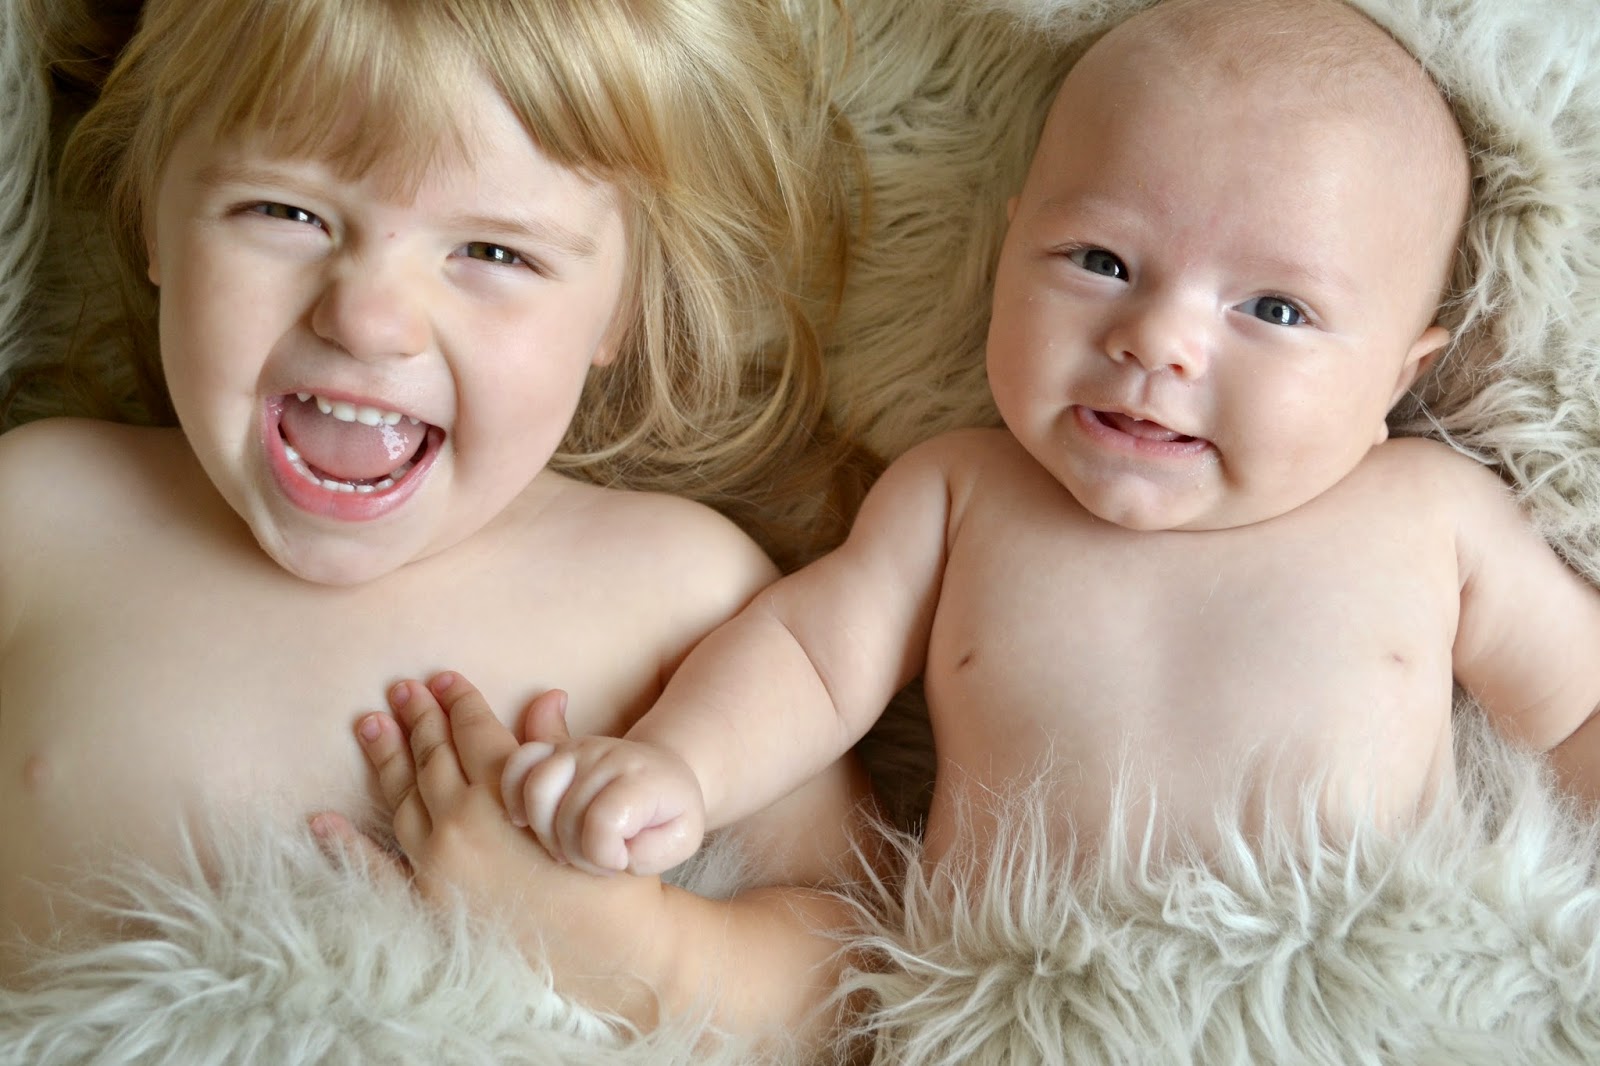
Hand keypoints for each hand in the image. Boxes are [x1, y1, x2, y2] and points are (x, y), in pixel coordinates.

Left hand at [312, 672, 677, 1006]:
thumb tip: (547, 695)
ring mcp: (436, 863)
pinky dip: (345, 846)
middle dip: (417, 718)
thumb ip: (557, 745)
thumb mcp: (589, 799)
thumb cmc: (609, 872)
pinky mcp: (427, 903)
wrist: (612, 952)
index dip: (458, 699)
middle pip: (432, 756)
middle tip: (401, 688)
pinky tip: (323, 822)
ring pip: (401, 798)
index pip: (473, 729)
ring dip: (385, 757)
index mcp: (503, 790)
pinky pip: (375, 870)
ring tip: (370, 723)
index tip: (444, 677)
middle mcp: (461, 821)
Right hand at [500, 703, 706, 876]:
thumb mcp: (682, 840)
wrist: (664, 773)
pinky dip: (512, 795)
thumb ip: (652, 854)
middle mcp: (607, 756)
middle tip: (593, 862)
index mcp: (644, 779)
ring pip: (536, 789)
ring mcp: (577, 749)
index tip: (619, 863)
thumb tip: (612, 852)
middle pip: (567, 814)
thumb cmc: (670, 814)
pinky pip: (517, 764)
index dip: (604, 856)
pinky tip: (525, 822)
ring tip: (564, 847)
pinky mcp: (554, 749)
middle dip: (576, 854)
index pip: (605, 822)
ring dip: (544, 831)